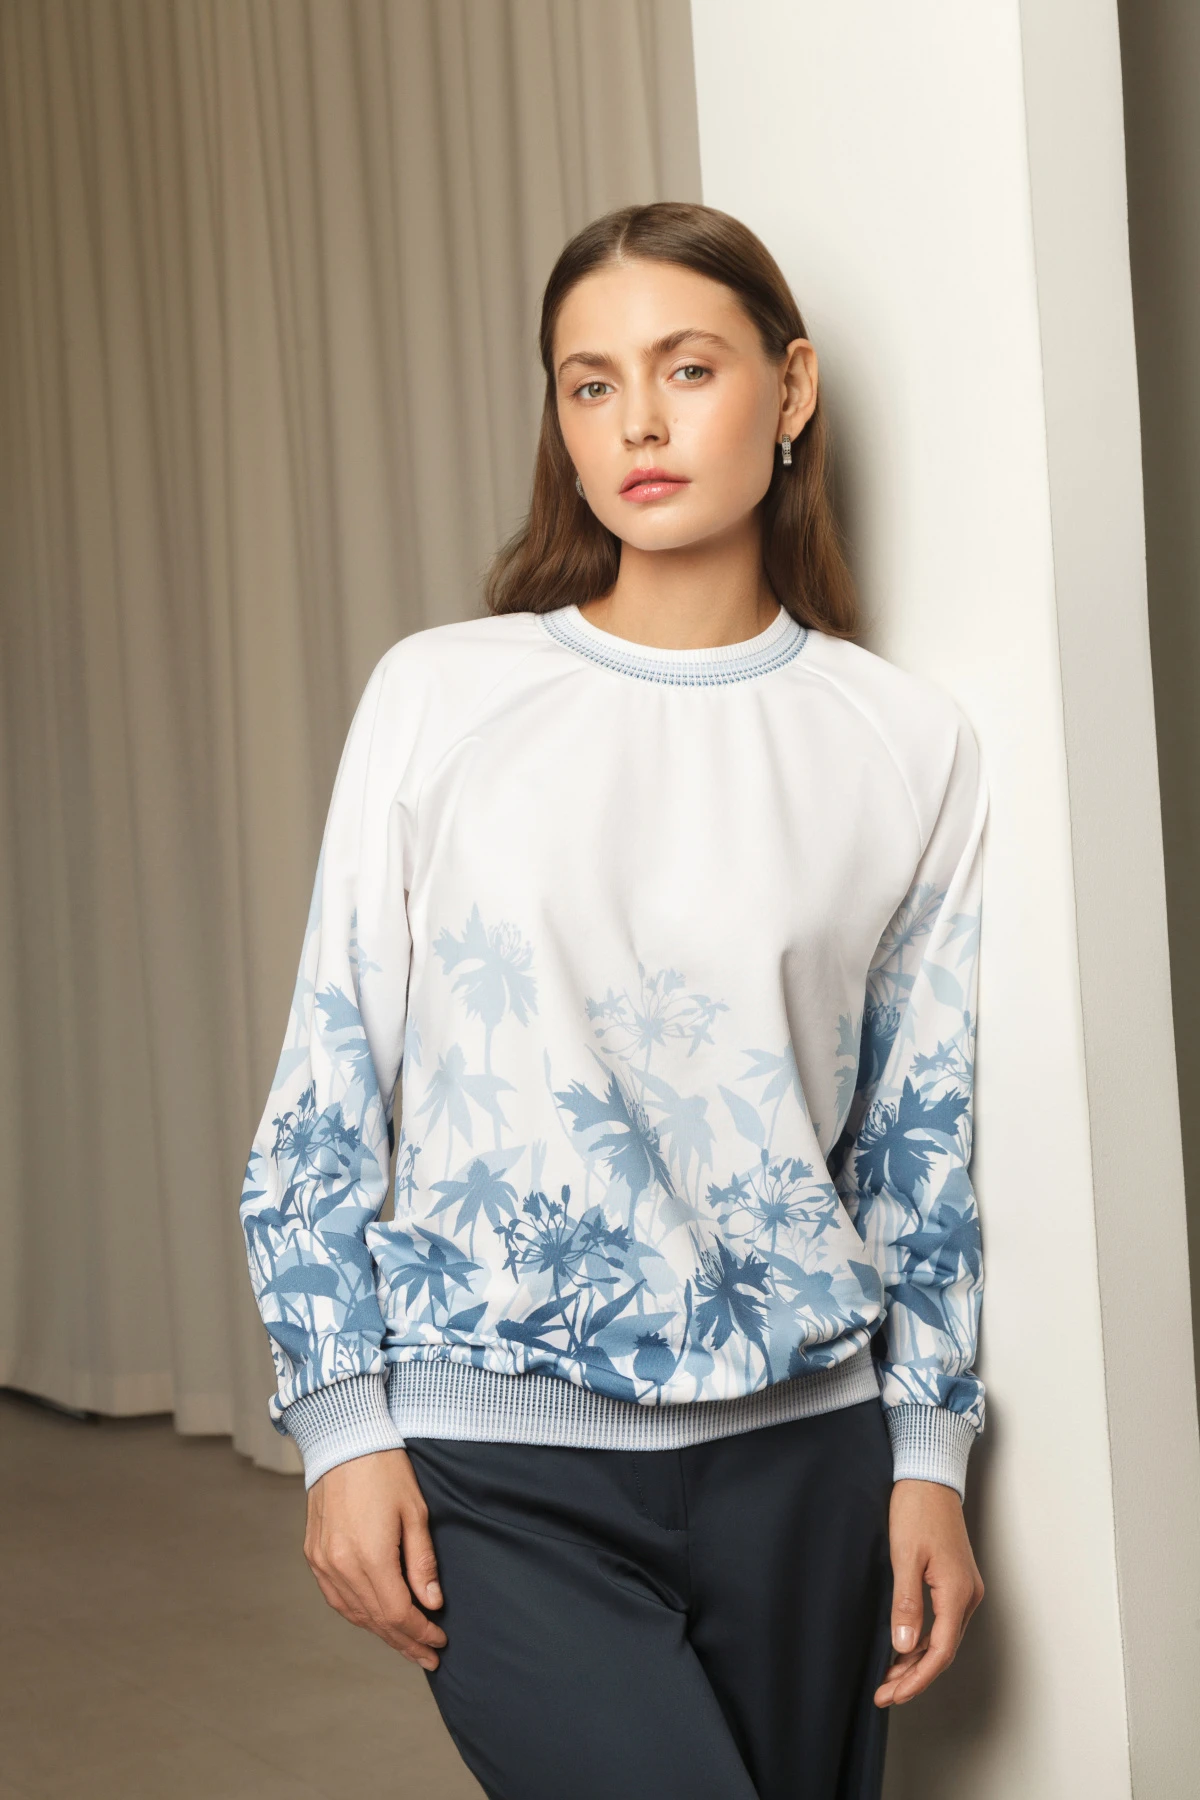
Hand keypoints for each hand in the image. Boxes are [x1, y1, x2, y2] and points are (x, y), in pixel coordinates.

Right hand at [303, 1448, 447, 1669]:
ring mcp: (322, 1562)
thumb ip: (422, 1563)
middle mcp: (340, 1566)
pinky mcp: (313, 1554)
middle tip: (428, 1655)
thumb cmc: (385, 1469)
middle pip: (375, 1620)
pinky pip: (336, 1597)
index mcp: (369, 1557)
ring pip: (353, 1613)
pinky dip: (357, 1613)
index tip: (440, 1640)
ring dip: (381, 1631)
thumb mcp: (415, 1512)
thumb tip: (432, 1603)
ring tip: (406, 1642)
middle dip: (405, 1641)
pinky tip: (374, 1618)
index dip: (420, 1633)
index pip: (397, 1614)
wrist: (343, 1439)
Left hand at [874, 1477, 983, 1706]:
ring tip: (889, 1678)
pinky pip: (942, 1622)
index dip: (916, 1679)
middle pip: (943, 1651)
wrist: (930, 1476)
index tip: (892, 1695)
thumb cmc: (916, 1510)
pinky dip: (923, 1640)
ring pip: (943, 1638)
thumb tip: (904, 1647)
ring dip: (917, 1660)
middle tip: (884, 1694)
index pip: (939, 1652)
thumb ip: (906, 1603)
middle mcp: (967, 1596)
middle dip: (914, 1676)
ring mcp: (964, 1589)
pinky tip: (903, 1648)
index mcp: (957, 1592)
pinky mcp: (956, 1581)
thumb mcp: (905, 1556)